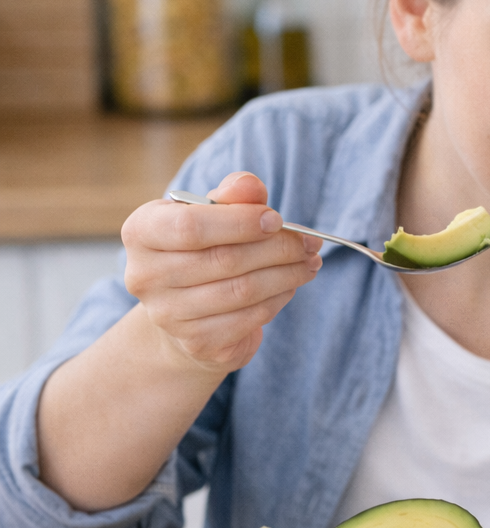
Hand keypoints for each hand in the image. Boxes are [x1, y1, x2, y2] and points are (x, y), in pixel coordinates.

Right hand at [121, 172, 320, 372]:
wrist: (186, 311)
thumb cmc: (203, 249)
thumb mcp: (212, 214)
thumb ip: (233, 196)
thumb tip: (250, 185)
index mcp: (141, 233)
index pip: (190, 226)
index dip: (240, 222)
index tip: (277, 219)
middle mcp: (145, 276)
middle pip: (225, 259)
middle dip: (278, 249)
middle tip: (311, 243)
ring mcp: (168, 315)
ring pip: (242, 291)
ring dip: (287, 275)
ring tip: (310, 262)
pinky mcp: (197, 342)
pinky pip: (250, 317)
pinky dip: (279, 299)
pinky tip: (290, 286)